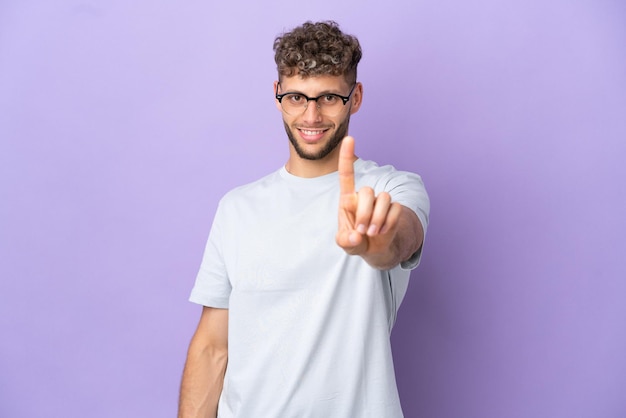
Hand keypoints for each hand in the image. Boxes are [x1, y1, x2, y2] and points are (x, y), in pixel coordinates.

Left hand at [335, 136, 402, 259]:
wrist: (374, 249)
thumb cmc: (355, 241)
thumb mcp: (346, 244)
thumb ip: (346, 241)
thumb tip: (356, 236)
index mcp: (348, 199)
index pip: (346, 174)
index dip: (347, 157)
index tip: (349, 138)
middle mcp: (364, 196)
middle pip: (368, 191)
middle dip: (366, 213)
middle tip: (364, 230)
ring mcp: (380, 201)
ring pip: (384, 198)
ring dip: (379, 218)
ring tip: (373, 232)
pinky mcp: (394, 208)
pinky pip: (396, 209)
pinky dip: (389, 223)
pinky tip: (383, 231)